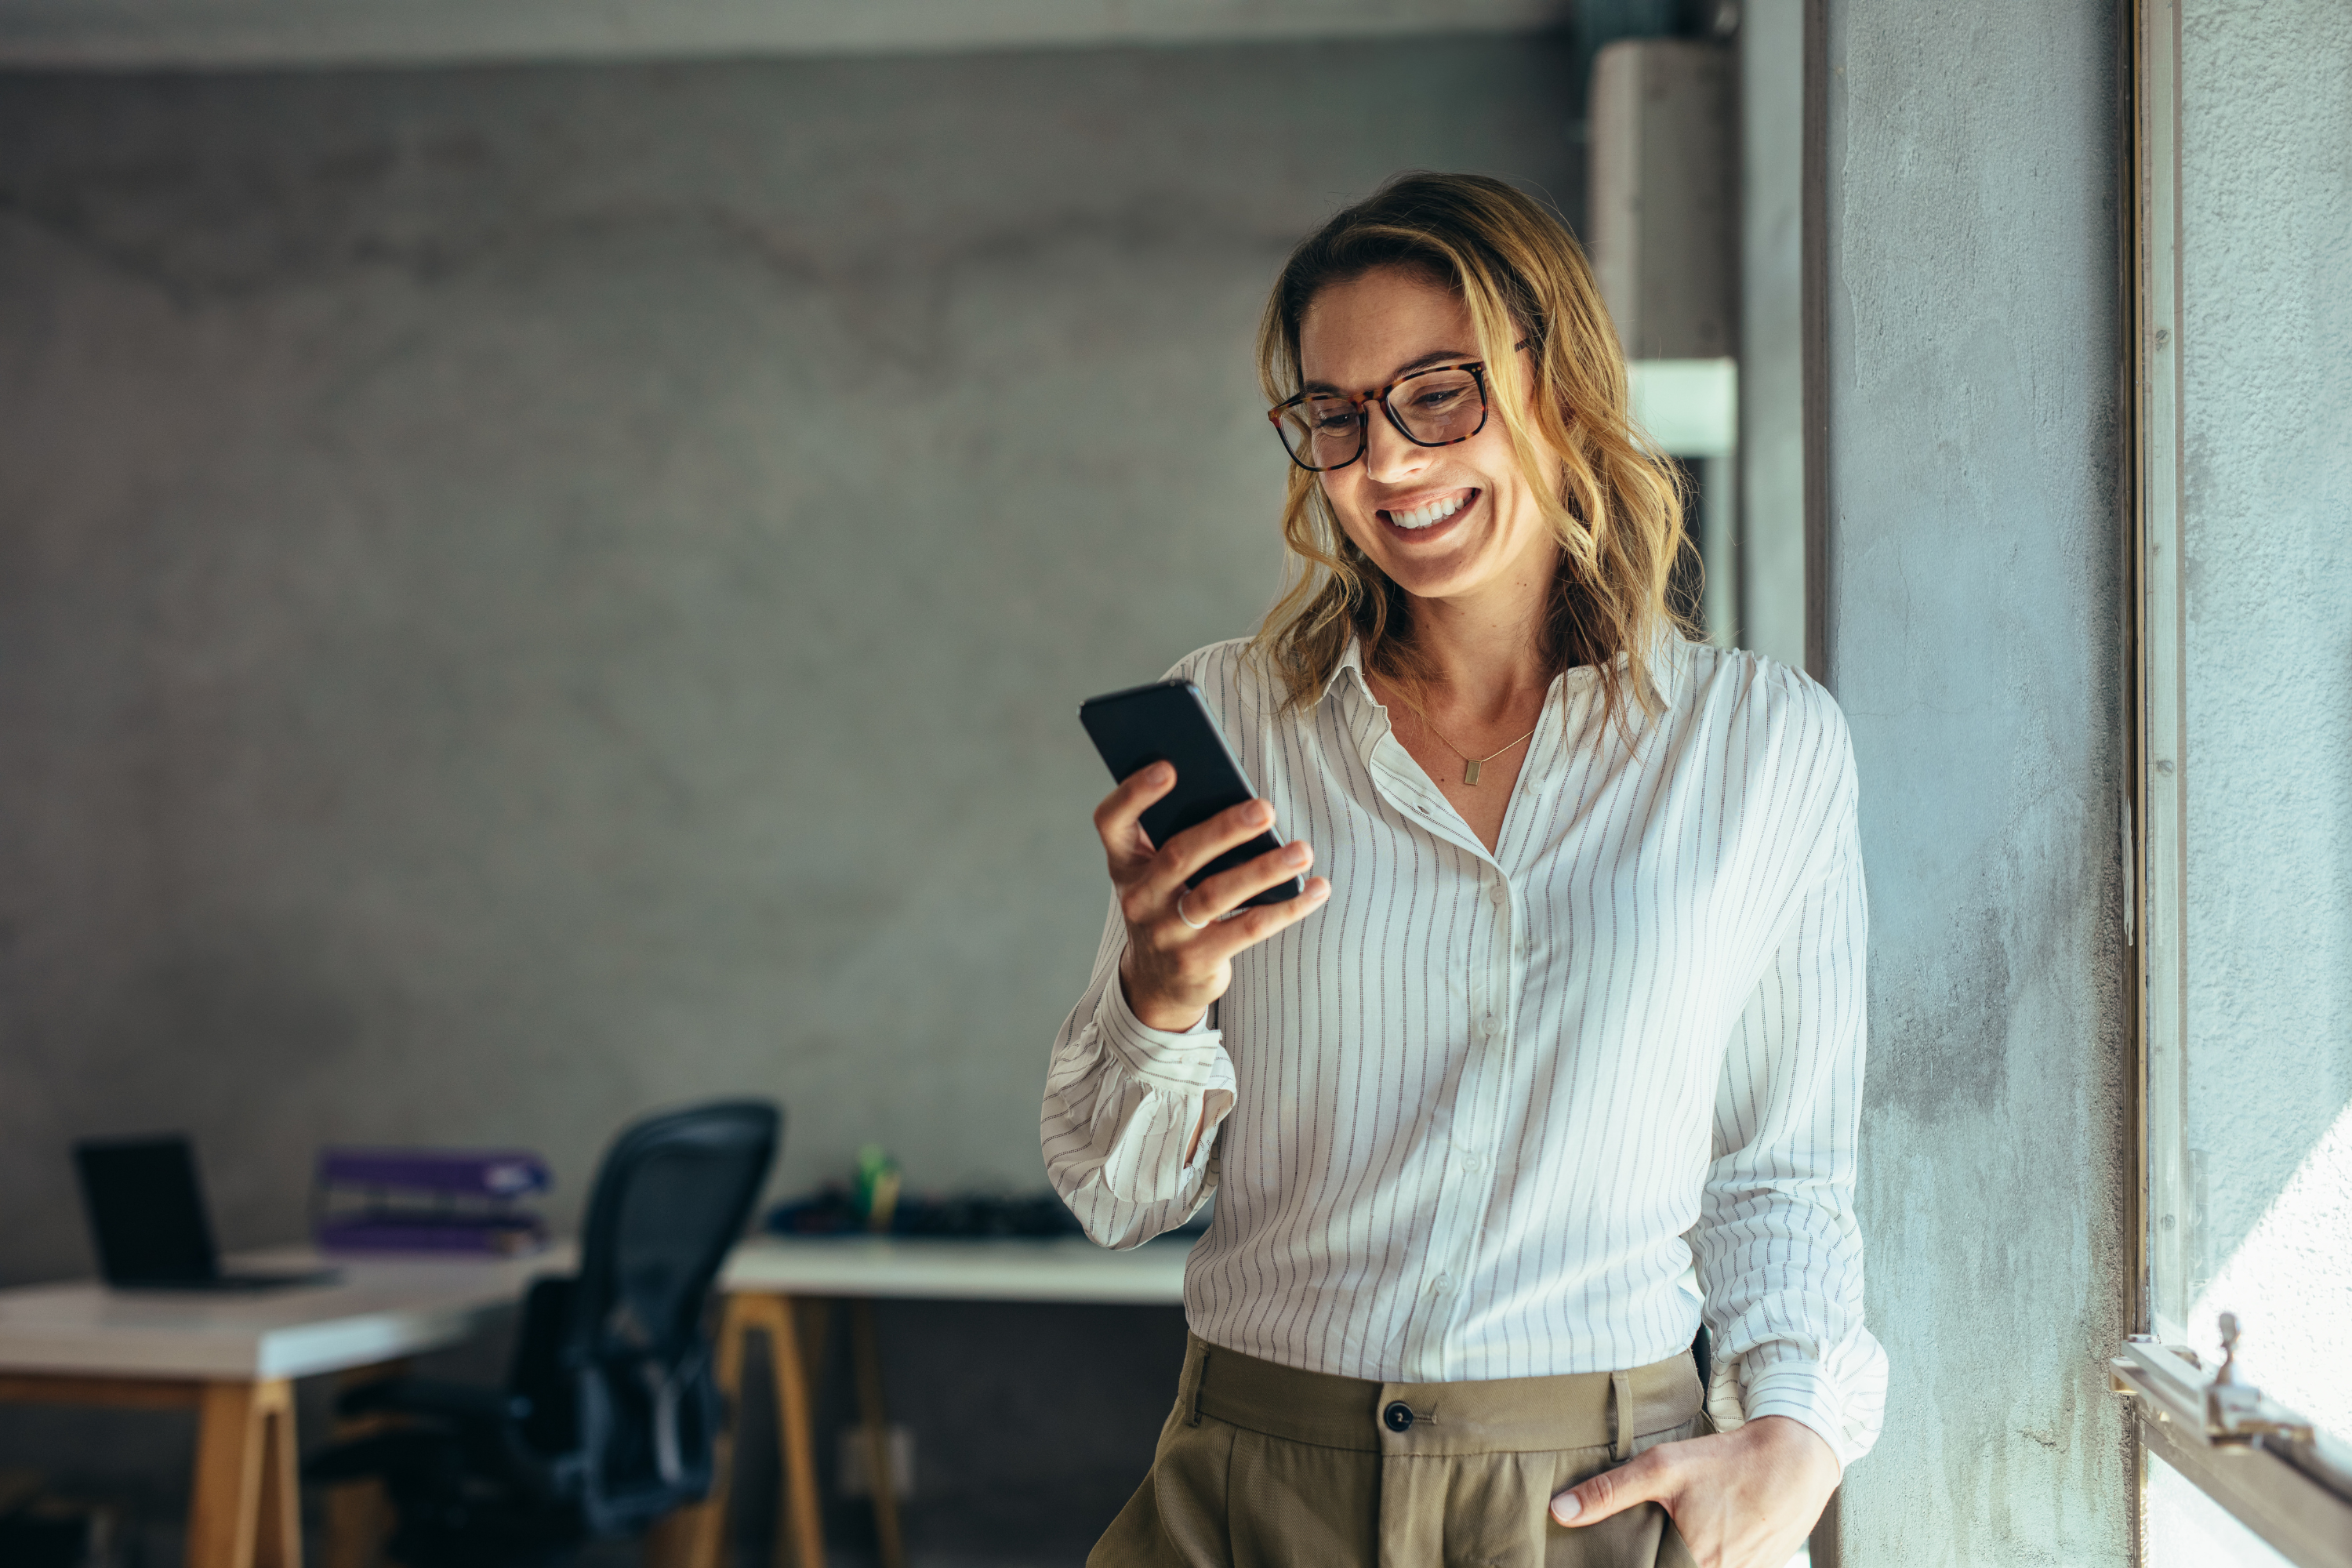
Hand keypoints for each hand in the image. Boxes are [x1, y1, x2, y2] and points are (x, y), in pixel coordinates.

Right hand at [1093, 762, 1330, 1032]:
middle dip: (1224, 829)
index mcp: (1126, 862)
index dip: (1134, 793)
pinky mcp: (1197, 961)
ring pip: (1216, 894)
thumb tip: (1246, 804)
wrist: (1158, 982)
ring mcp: (1165, 932)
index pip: (1112, 821)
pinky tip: (1316, 888)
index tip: (1168, 767)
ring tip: (1302, 851)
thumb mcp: (1161, 873)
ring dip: (1264, 870)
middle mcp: (1139, 897)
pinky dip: (1287, 907)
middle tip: (1266, 809)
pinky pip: (1248, 929)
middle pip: (1179, 855)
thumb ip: (1185, 837)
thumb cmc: (1171, 904)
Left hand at [1550, 1415, 1838, 1567]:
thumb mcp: (1662, 1467)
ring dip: (1686, 1558)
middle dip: (1662, 1557)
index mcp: (1696, 1563)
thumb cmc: (1726, 1461)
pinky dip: (1714, 1558)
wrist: (1795, 1460)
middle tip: (1661, 1536)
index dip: (1642, 1562)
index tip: (1627, 1552)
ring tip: (1688, 1533)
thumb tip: (1559, 1511)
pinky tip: (1713, 1535)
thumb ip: (1609, 1493)